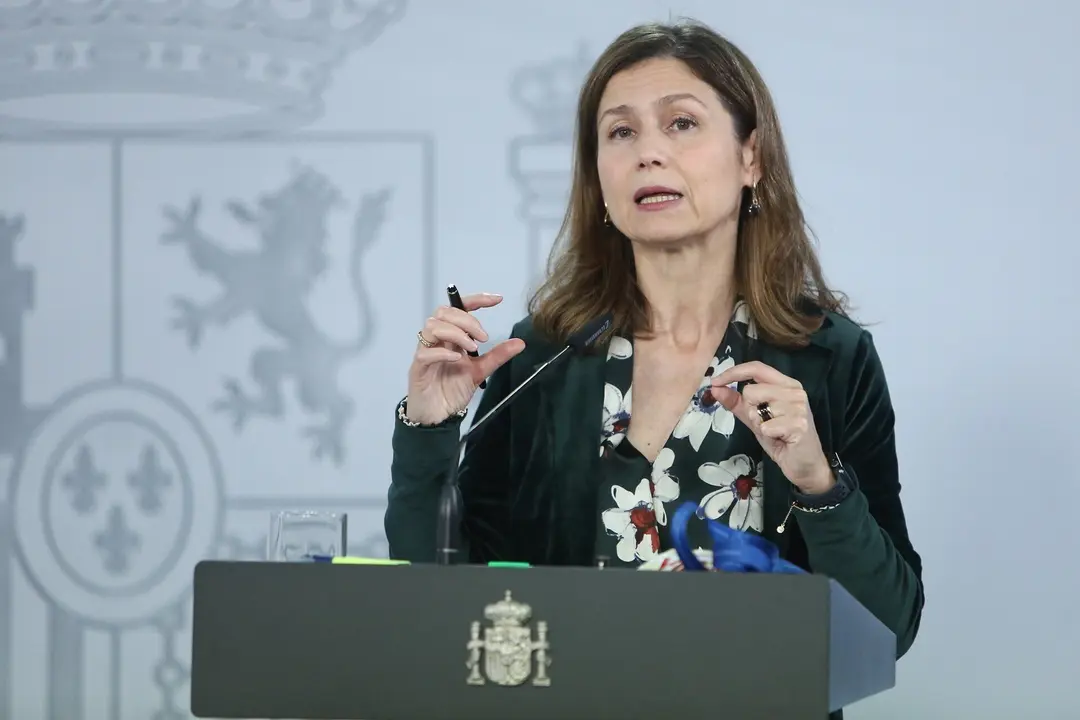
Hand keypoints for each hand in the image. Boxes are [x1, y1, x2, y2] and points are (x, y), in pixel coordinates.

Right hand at [405, 293, 524, 424]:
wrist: (438, 416)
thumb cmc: (452, 391)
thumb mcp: (480, 370)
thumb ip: (497, 355)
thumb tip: (520, 342)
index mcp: (450, 337)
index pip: (458, 308)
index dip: (476, 300)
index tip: (497, 299)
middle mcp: (437, 340)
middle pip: (443, 312)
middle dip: (466, 319)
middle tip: (483, 337)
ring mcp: (426, 352)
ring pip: (432, 326)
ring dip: (456, 333)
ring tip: (472, 348)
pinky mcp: (418, 368)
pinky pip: (425, 353)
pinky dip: (442, 352)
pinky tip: (457, 359)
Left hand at [709, 361, 833, 493]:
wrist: (805, 464)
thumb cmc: (781, 439)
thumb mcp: (755, 418)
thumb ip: (736, 402)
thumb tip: (715, 388)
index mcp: (786, 384)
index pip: (757, 368)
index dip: (734, 372)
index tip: (715, 382)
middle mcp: (795, 390)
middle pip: (751, 390)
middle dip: (749, 410)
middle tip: (764, 423)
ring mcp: (798, 406)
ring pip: (756, 409)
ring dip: (759, 424)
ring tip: (774, 431)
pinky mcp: (799, 423)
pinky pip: (765, 426)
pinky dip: (767, 435)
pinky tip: (780, 439)